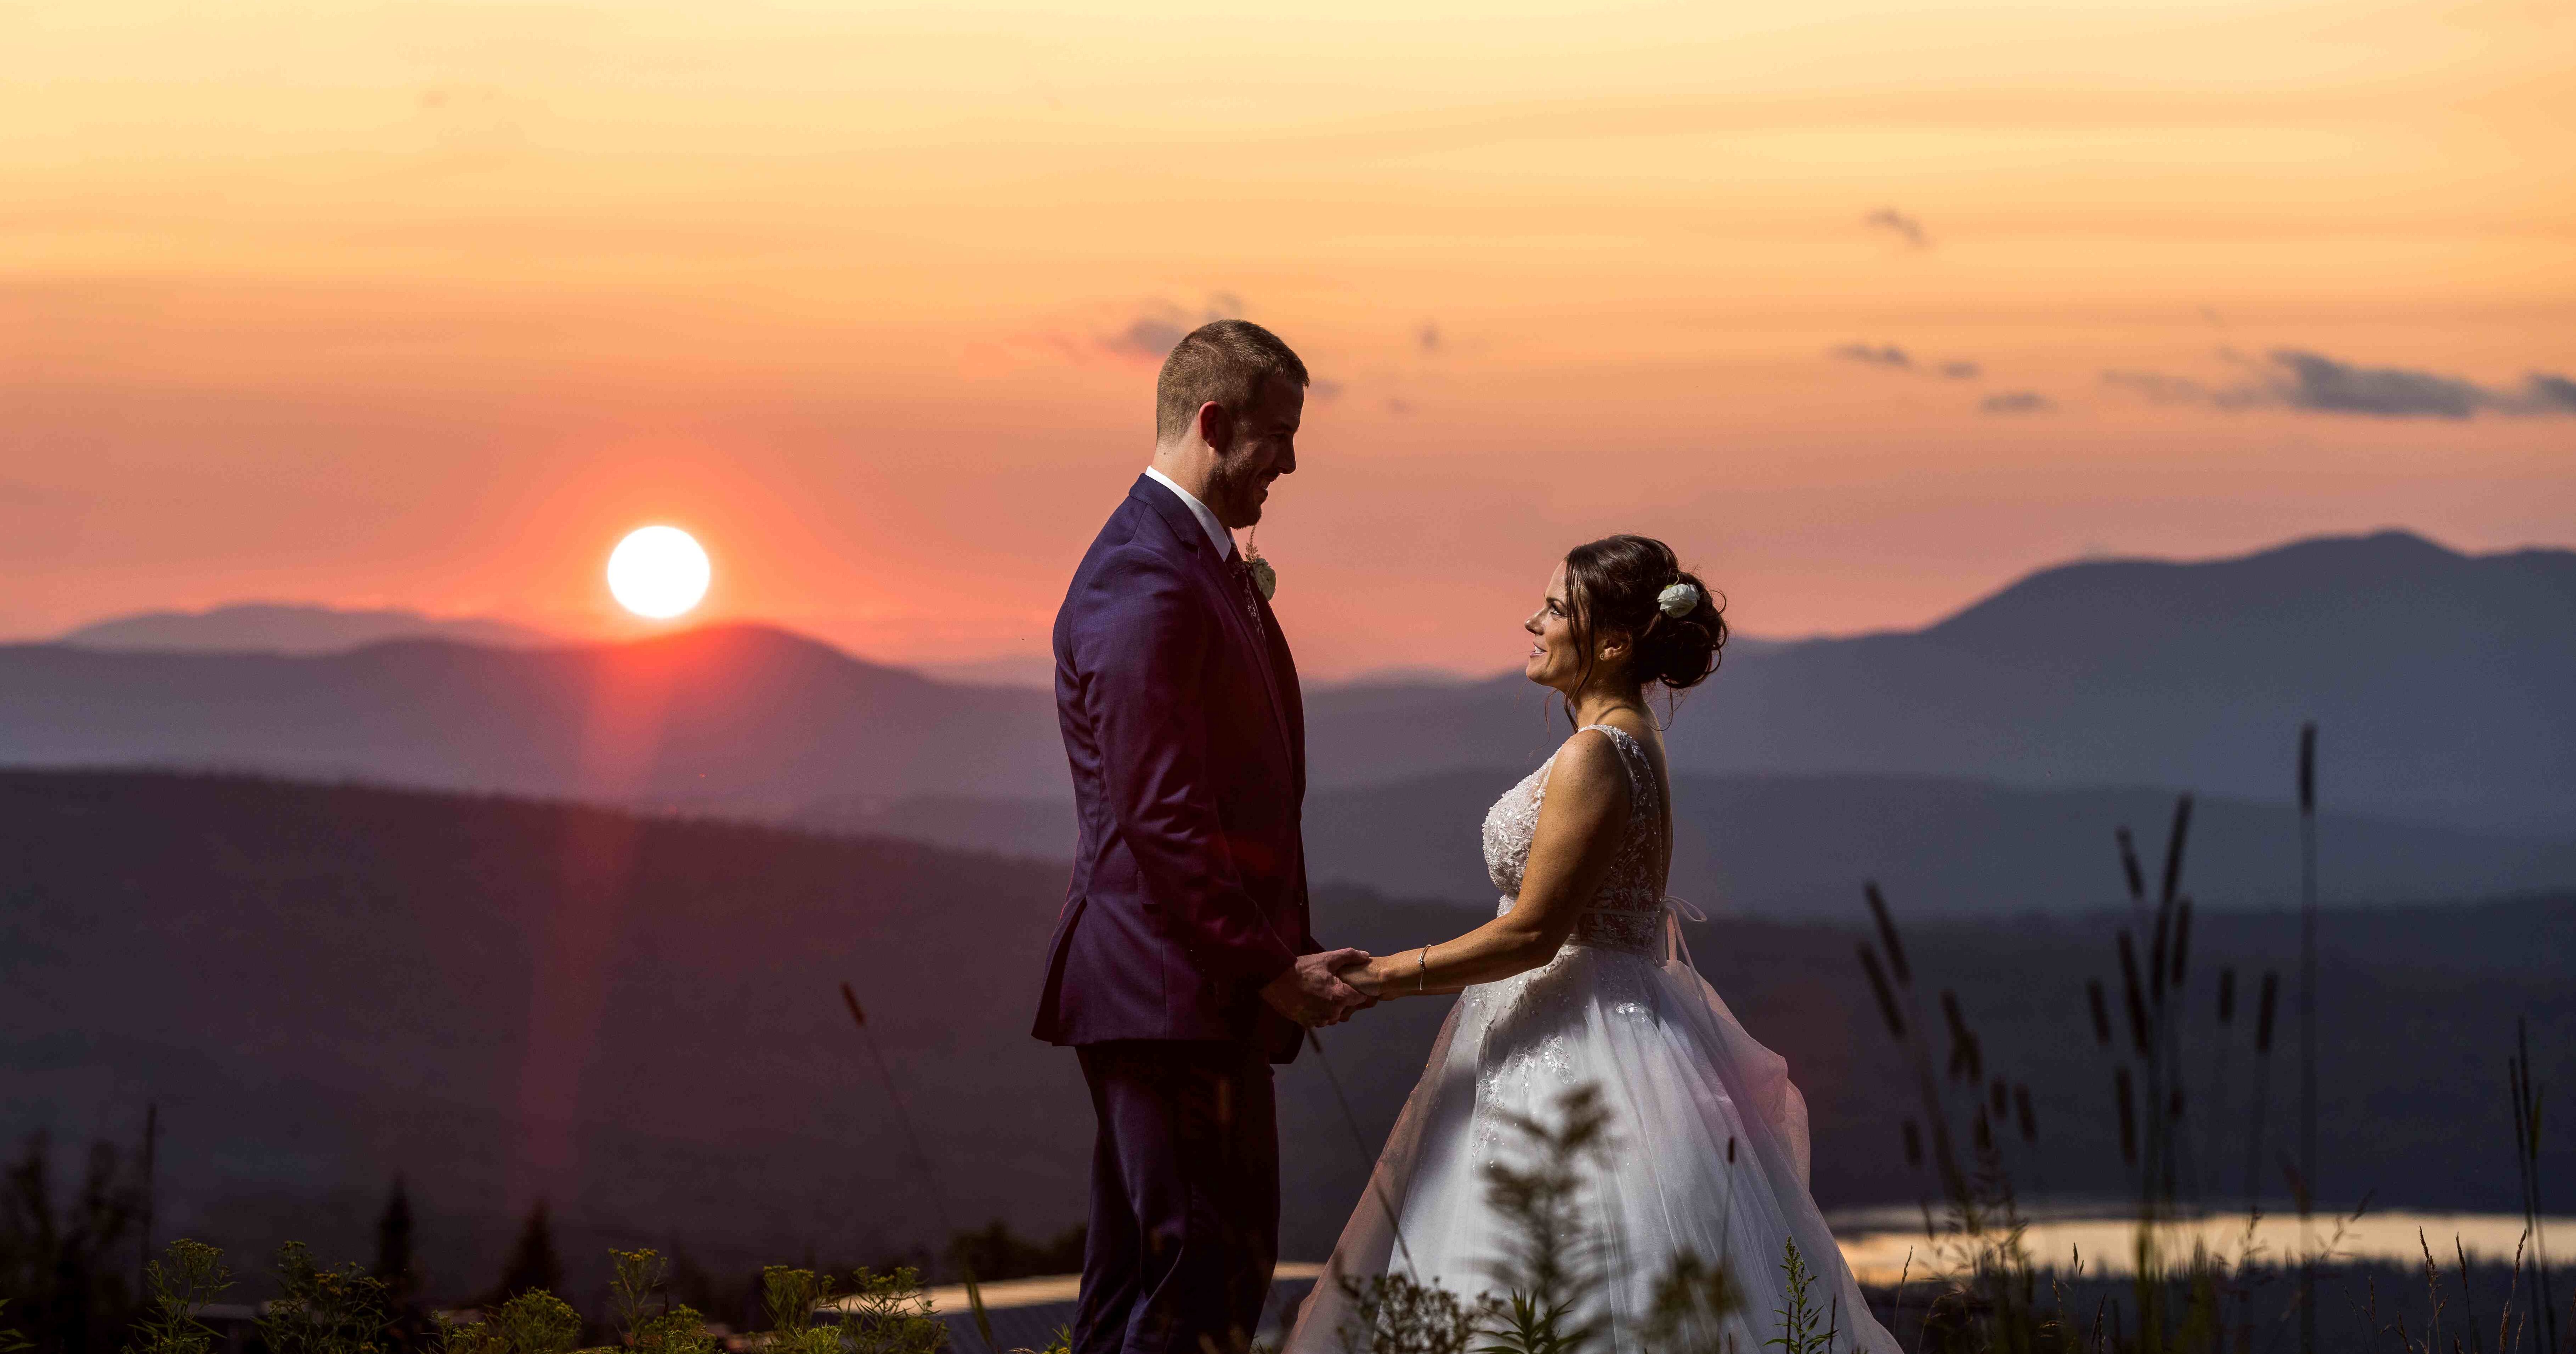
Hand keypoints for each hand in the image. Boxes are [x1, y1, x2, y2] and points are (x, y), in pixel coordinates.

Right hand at [1261, 948, 1375, 1026]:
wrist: (1275, 979)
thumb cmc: (1302, 968)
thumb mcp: (1327, 958)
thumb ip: (1350, 956)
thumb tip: (1366, 955)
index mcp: (1340, 997)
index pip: (1360, 999)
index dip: (1360, 991)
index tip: (1355, 986)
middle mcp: (1331, 1013)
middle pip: (1348, 1009)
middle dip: (1346, 1000)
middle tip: (1336, 987)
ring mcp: (1319, 1020)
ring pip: (1334, 1016)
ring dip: (1333, 1008)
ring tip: (1324, 993)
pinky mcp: (1307, 1023)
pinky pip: (1320, 1020)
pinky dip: (1320, 1012)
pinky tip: (1314, 1000)